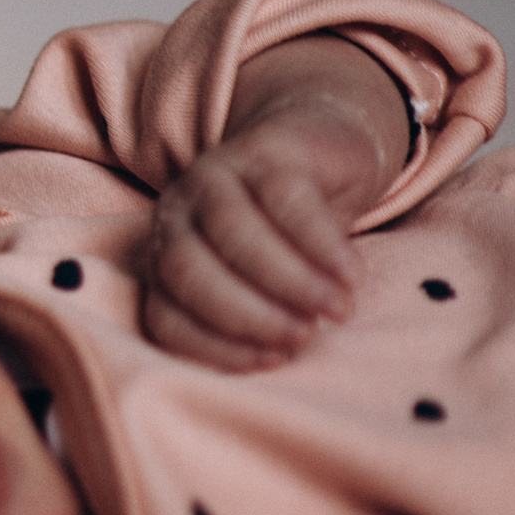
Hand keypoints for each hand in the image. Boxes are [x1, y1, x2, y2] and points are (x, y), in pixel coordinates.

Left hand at [141, 34, 401, 370]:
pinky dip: (320, 244)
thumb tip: (283, 358)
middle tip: (303, 336)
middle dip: (246, 314)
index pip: (164, 315)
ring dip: (289, 280)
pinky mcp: (263, 153)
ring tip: (337, 309)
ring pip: (232, 231)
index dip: (214, 347)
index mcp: (165, 259)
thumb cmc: (284, 237)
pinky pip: (286, 200)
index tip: (272, 362)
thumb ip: (257, 316)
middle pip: (188, 270)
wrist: (312, 152)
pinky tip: (350, 274)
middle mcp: (175, 215)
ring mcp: (214, 176)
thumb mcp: (262, 283)